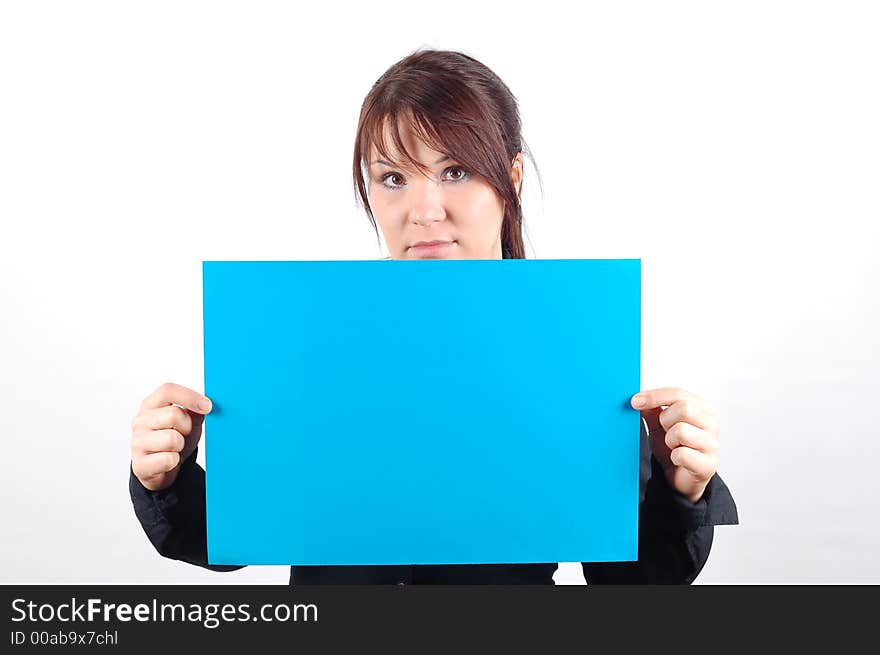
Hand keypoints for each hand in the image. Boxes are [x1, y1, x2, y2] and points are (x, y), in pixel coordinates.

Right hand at [130, 382, 212, 490]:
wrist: (161, 468)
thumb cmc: (174, 439)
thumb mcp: (187, 421)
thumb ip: (195, 410)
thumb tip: (206, 404)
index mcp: (151, 405)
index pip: (167, 390)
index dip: (189, 396)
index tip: (207, 406)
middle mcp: (140, 421)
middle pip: (174, 414)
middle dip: (187, 426)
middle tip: (184, 433)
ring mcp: (137, 442)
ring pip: (172, 439)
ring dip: (181, 446)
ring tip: (175, 448)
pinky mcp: (140, 464)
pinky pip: (168, 460)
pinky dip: (175, 461)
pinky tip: (169, 460)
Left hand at [630, 387, 719, 502]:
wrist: (680, 478)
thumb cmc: (673, 447)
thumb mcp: (658, 425)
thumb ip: (651, 410)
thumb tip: (639, 397)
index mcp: (701, 408)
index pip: (678, 393)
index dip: (655, 396)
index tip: (635, 401)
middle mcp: (711, 423)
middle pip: (684, 408)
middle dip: (665, 420)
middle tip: (664, 431)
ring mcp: (712, 444)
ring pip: (681, 431)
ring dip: (669, 440)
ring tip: (673, 446)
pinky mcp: (708, 465)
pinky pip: (682, 454)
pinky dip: (673, 457)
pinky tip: (677, 459)